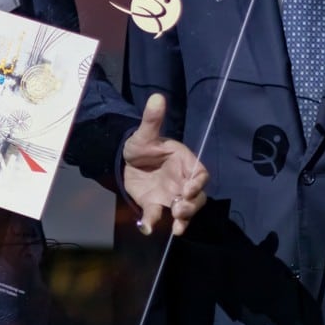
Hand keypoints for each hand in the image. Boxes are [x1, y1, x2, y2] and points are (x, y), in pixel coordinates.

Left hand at [123, 94, 207, 234]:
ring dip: (183, 220)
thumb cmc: (140, 145)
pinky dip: (154, 222)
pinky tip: (148, 227)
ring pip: (185, 210)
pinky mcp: (156, 205)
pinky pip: (159, 216)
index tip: (188, 189)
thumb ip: (152, 119)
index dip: (197, 183)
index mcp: (185, 162)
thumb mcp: (144, 133)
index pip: (200, 174)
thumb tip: (157, 97)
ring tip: (177, 227)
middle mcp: (182, 181)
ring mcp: (171, 195)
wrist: (124, 160)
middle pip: (197, 197)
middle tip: (180, 210)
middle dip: (192, 205)